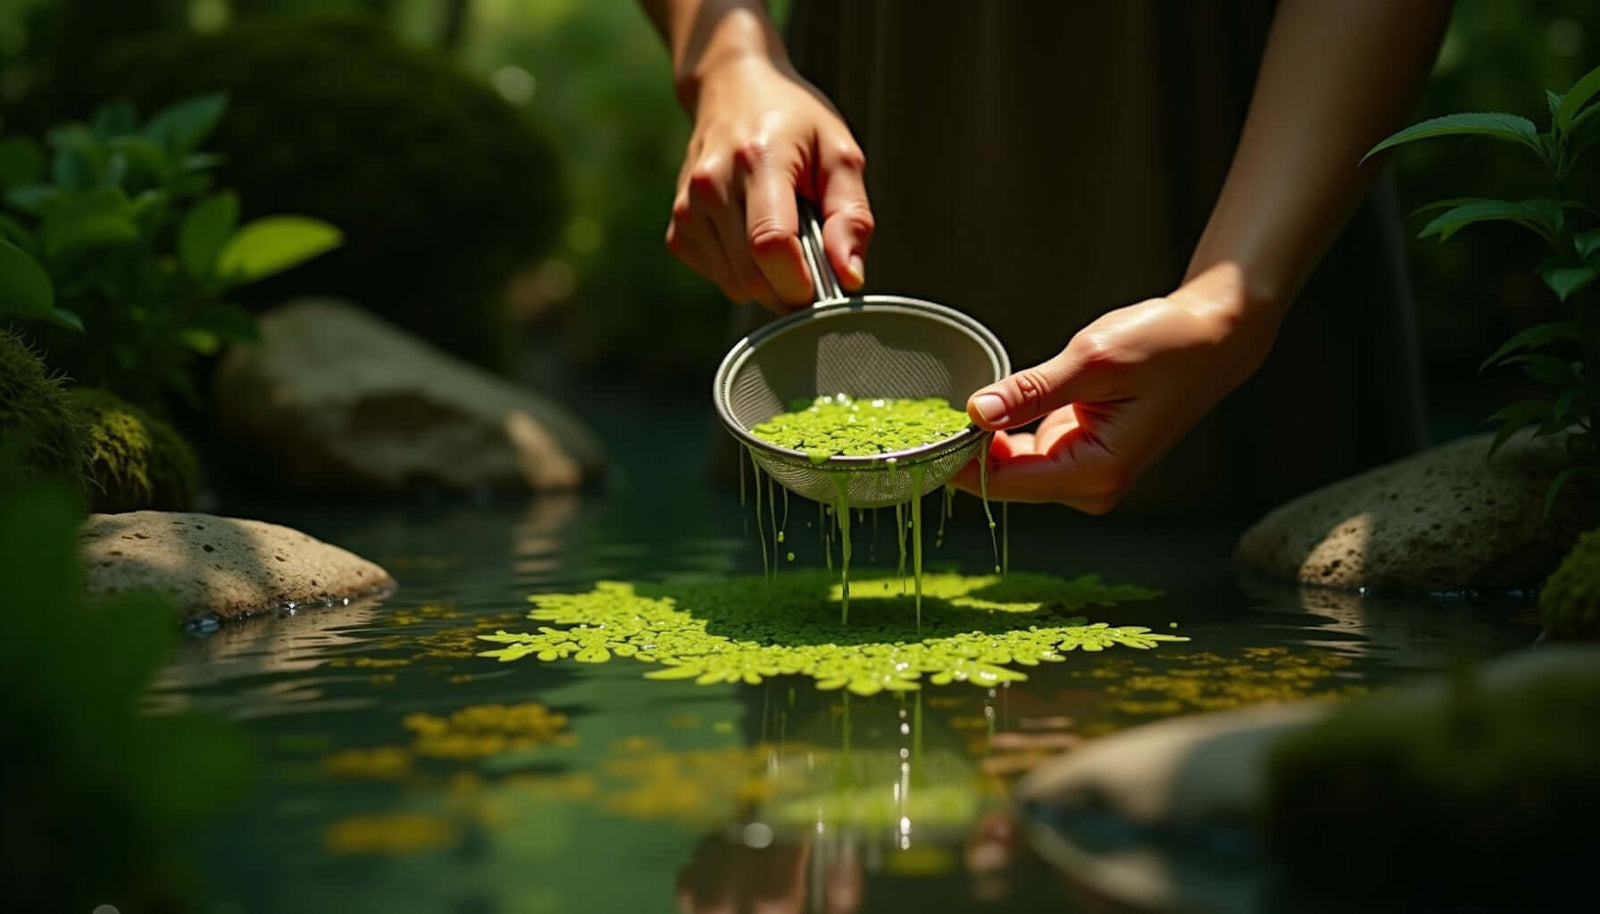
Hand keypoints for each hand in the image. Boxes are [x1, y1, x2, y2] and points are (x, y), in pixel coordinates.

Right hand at [667, 55, 873, 311]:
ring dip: (769, 280)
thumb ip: (851, 216)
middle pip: (752, 276)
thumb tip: (848, 277)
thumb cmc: (794, 122)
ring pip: (735, 285)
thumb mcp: (840, 154)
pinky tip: (753, 235)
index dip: (802, 281)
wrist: (732, 89)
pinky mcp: (678, 229)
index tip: (829, 283)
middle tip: (814, 257)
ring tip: (783, 234)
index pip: (772, 245)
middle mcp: (712, 184)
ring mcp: (688, 208)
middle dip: (792, 287)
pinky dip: (745, 272)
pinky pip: (719, 278)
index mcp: (758, 159)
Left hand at [951, 265, 1279, 513]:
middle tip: (917, 420)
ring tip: (940, 413)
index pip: (1005, 484)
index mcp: (1096, 474)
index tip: (919, 436)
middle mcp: (1090, 486)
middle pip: (1004, 481)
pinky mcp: (1082, 455)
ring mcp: (1086, 474)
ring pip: (1012, 468)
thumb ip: (1032, 390)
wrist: (1210, 339)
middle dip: (965, 453)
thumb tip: (975, 414)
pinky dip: (1002, 434)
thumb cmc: (1164, 345)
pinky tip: (980, 411)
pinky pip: (1026, 452)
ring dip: (981, 443)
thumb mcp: (1094, 360)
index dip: (958, 463)